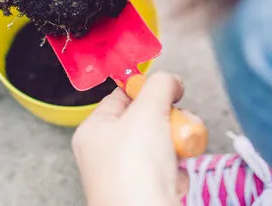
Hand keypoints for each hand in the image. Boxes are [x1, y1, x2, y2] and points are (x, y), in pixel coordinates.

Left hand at [71, 73, 187, 205]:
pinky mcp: (145, 192)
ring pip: (160, 145)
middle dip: (169, 121)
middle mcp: (105, 153)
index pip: (121, 96)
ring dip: (176, 146)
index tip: (167, 90)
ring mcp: (126, 174)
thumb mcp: (147, 111)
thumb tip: (171, 80)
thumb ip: (161, 85)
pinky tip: (172, 179)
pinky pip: (167, 170)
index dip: (146, 90)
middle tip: (175, 124)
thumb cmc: (133, 170)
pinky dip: (176, 172)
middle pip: (145, 120)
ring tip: (178, 153)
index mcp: (94, 131)